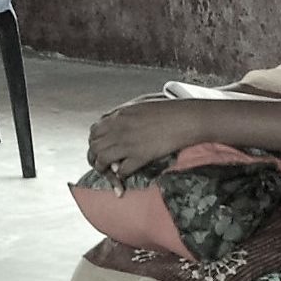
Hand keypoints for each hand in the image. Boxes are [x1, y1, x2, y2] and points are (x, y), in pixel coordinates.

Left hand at [83, 93, 198, 176]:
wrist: (187, 118)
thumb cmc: (169, 109)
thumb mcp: (141, 103)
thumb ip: (124, 112)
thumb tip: (113, 120)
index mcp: (119, 115)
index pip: (94, 131)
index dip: (94, 142)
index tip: (100, 149)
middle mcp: (119, 129)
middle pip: (94, 147)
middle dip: (94, 158)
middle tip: (101, 165)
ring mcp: (128, 143)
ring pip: (102, 160)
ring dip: (103, 170)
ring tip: (109, 174)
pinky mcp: (140, 156)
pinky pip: (121, 170)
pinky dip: (120, 176)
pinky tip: (124, 177)